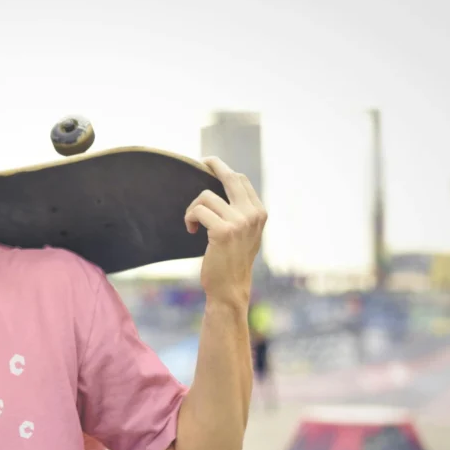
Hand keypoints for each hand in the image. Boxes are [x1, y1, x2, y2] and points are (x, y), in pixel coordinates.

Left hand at [184, 157, 266, 304]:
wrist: (230, 287)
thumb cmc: (232, 261)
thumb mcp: (246, 234)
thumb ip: (242, 213)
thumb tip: (228, 187)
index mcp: (259, 213)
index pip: (241, 180)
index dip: (224, 171)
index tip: (211, 166)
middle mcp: (252, 214)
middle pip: (230, 177)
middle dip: (215, 165)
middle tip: (203, 161)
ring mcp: (239, 221)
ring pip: (206, 196)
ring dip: (193, 208)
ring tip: (193, 223)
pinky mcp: (223, 230)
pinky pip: (198, 211)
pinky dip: (190, 218)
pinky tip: (191, 230)